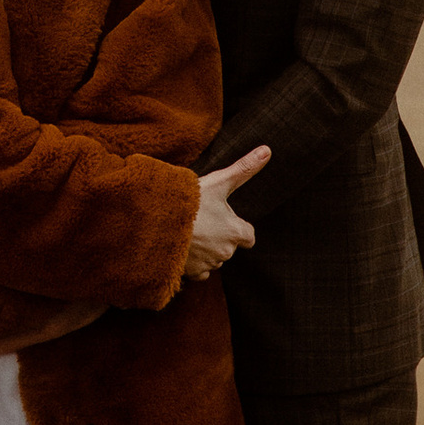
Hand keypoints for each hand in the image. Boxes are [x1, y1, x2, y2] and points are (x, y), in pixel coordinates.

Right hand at [182, 145, 267, 281]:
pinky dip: (193, 262)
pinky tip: (183, 246)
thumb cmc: (189, 201)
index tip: (222, 217)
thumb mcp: (218, 182)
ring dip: (205, 248)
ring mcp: (208, 265)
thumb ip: (244, 169)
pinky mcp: (192, 274)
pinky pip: (199, 271)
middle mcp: (226, 252)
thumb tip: (267, 150)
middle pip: (229, 246)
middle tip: (201, 220)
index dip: (237, 226)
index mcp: (235, 232)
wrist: (156, 222)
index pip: (248, 235)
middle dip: (219, 236)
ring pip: (213, 258)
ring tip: (189, 231)